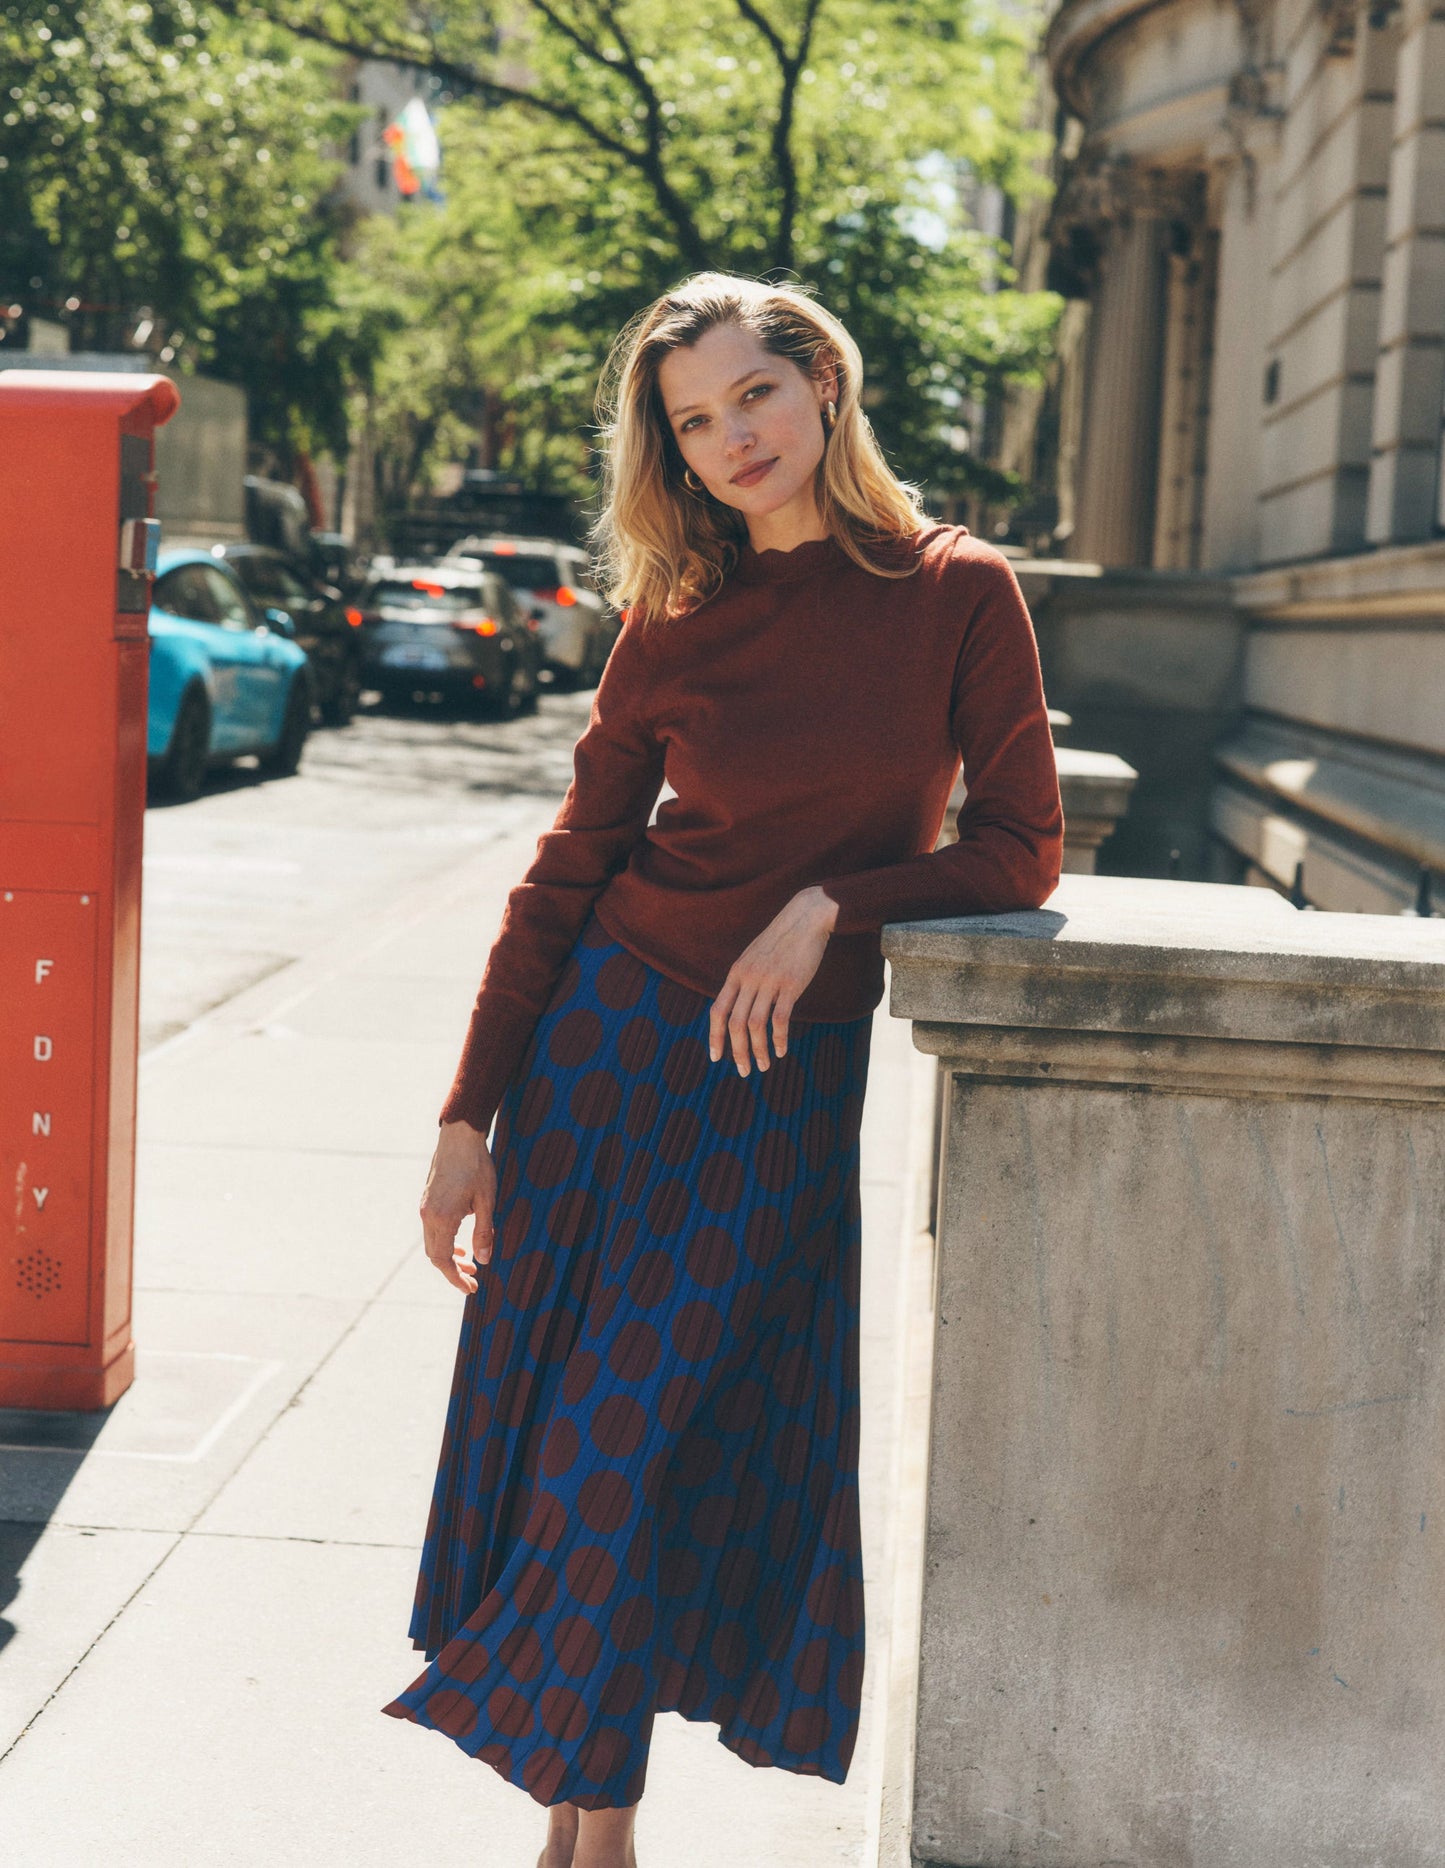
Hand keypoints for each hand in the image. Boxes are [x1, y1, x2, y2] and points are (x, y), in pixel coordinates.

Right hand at [420, 1120, 497, 1293]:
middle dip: (453, 1271)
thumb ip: (484, 1231)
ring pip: (433, 1243)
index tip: (471, 1289)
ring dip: (450, 1256)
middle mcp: (428, 1215)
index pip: (444, 1260)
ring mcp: (425, 1207)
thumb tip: (484, 1260)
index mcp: (443, 1218)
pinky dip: (446, 1242)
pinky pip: (433, 1230)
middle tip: (474, 1280)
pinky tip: (462, 1243)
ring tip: (471, 1264)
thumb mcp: (487, 1201)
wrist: (459, 1137)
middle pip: (435, 1255)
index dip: (456, 1278)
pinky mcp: (427, 1200)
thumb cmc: (477, 1167)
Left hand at [709, 886, 837, 1075]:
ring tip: (764, 1066)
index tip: (716, 1058)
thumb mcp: (754, 957)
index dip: (715, 1037)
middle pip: (734, 1023)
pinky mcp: (790, 984)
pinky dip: (779, 1038)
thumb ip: (745, 980)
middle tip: (744, 1071)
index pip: (717, 1011)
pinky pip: (780, 1019)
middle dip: (737, 1052)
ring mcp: (769, 981)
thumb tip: (739, 1005)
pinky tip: (782, 1050)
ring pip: (755, 1025)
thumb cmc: (781, 940)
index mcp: (736, 974)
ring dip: (758, 1050)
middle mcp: (748, 979)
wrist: (805, 918)